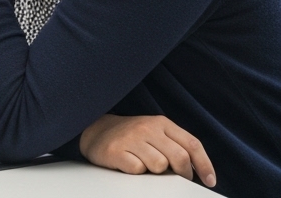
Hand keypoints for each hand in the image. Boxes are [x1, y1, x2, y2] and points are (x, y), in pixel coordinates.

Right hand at [80, 114, 216, 187]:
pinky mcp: (116, 151)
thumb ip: (175, 145)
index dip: (204, 165)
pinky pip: (138, 170)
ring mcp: (130, 138)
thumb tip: (195, 170)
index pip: (192, 144)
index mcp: (161, 123)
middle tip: (175, 178)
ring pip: (159, 166)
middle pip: (179, 158)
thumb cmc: (131, 136)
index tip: (210, 181)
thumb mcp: (155, 133)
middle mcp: (147, 128)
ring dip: (155, 172)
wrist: (94, 130)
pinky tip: (130, 163)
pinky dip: (137, 172)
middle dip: (182, 173)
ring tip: (144, 164)